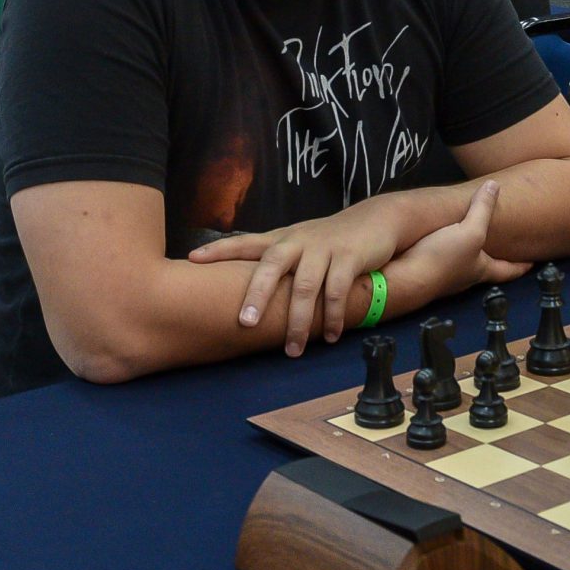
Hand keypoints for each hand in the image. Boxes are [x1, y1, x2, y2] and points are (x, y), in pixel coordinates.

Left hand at [189, 199, 408, 355]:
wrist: (376, 219)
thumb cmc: (331, 238)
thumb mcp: (300, 242)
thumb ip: (277, 261)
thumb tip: (244, 289)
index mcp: (282, 239)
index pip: (244, 242)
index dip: (219, 250)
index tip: (192, 258)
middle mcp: (298, 241)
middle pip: (272, 265)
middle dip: (258, 295)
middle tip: (246, 323)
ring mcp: (324, 248)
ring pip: (305, 286)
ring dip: (298, 321)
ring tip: (292, 350)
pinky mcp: (349, 257)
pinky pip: (338, 291)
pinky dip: (332, 316)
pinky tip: (330, 335)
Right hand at [390, 181, 530, 307]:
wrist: (403, 279)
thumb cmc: (442, 258)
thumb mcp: (469, 231)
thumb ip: (482, 209)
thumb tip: (494, 186)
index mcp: (482, 269)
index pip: (508, 270)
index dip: (521, 266)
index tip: (532, 265)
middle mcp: (465, 277)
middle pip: (485, 270)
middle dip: (494, 262)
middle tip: (502, 252)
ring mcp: (444, 278)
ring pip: (461, 267)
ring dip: (467, 258)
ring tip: (470, 246)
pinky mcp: (425, 274)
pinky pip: (439, 262)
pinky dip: (443, 254)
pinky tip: (437, 247)